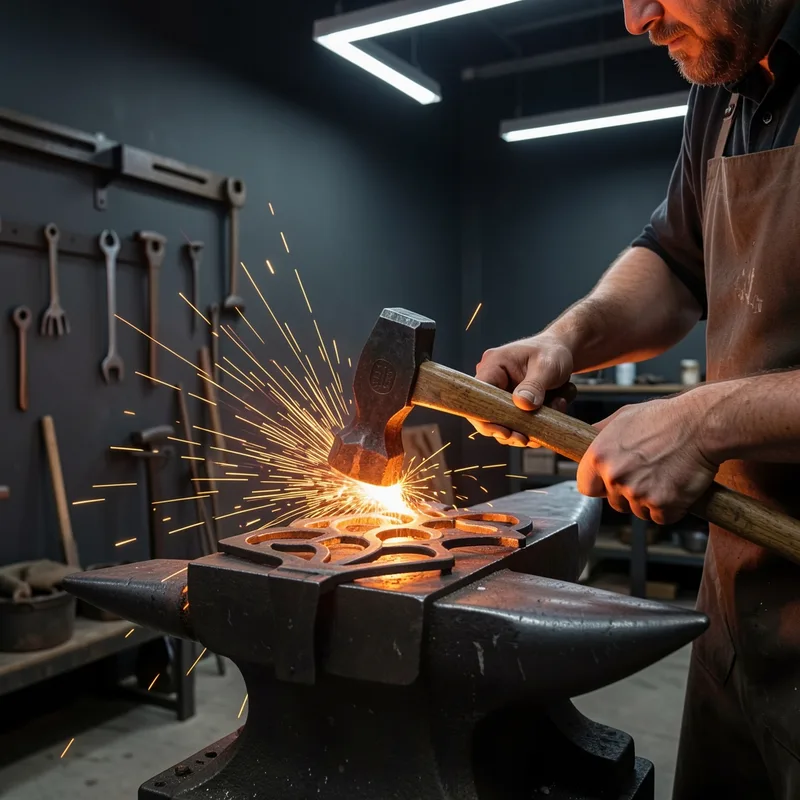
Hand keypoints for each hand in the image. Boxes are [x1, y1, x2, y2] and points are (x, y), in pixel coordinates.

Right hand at [471, 335, 575, 445]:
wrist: (563, 352)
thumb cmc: (553, 352)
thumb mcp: (547, 366)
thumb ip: (534, 385)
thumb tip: (522, 405)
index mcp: (493, 366)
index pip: (478, 396)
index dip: (485, 418)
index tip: (506, 432)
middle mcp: (493, 383)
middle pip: (489, 416)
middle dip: (510, 430)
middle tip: (527, 439)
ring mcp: (502, 396)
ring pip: (506, 424)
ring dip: (530, 427)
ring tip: (556, 407)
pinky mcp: (514, 406)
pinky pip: (519, 424)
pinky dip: (537, 424)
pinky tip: (557, 407)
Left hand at [577, 393, 717, 524]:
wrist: (701, 425)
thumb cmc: (666, 418)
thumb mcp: (623, 417)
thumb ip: (600, 434)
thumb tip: (585, 441)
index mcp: (599, 456)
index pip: (586, 488)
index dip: (601, 486)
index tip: (611, 482)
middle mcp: (615, 476)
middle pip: (614, 502)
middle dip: (628, 493)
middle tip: (647, 474)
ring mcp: (638, 493)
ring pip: (638, 511)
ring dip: (650, 501)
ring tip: (664, 475)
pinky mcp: (662, 505)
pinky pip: (661, 517)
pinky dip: (670, 508)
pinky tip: (676, 486)